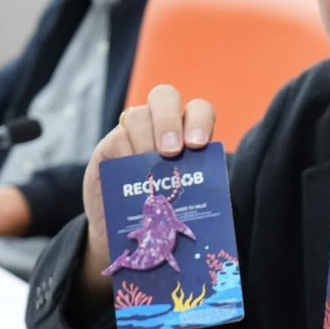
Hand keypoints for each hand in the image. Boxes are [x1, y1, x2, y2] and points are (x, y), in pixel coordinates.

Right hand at [77, 85, 213, 296]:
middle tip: (171, 152)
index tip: (198, 145)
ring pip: (139, 115)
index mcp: (189, 134)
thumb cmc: (163, 215)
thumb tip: (219, 202)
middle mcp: (161, 127)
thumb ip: (199, 190)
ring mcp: (133, 133)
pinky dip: (126, 153)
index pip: (198, 111)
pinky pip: (117, 137)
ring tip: (148, 167)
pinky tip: (130, 174)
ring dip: (146, 140)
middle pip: (165, 96)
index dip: (200, 121)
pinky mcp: (110, 145)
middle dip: (169, 121)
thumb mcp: (185, 200)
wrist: (125, 232)